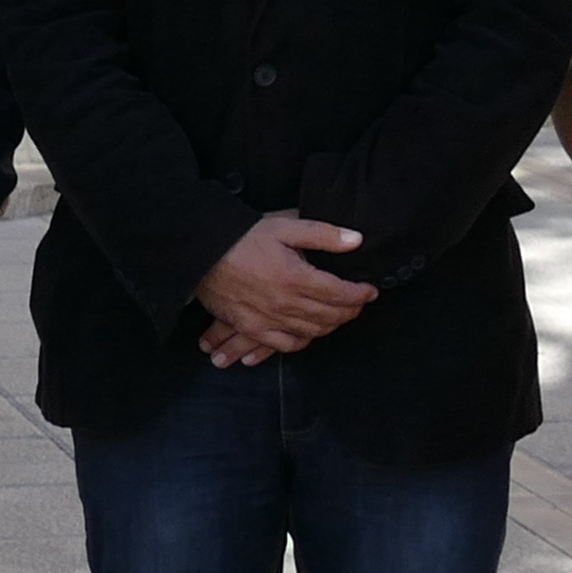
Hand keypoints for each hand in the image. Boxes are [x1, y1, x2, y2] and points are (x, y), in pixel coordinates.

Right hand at [196, 212, 371, 365]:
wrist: (201, 252)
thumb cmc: (243, 237)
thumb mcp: (285, 227)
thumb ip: (324, 234)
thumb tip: (357, 240)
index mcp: (296, 277)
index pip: (340, 293)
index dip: (360, 294)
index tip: (370, 290)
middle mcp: (284, 304)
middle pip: (330, 316)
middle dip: (351, 311)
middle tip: (359, 303)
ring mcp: (267, 320)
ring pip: (312, 332)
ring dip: (331, 326)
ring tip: (339, 316)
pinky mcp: (251, 328)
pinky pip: (285, 345)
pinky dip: (302, 342)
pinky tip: (309, 334)